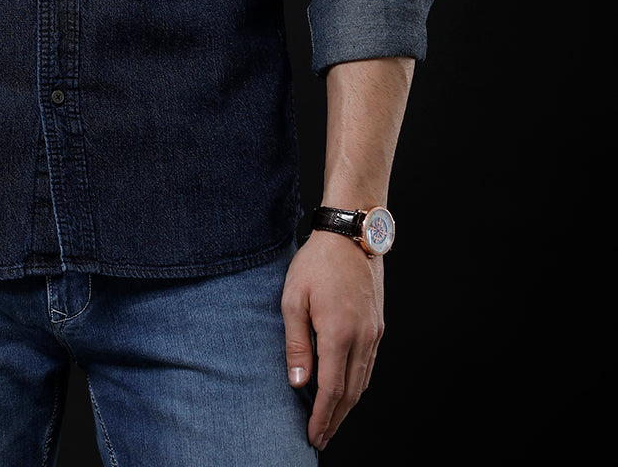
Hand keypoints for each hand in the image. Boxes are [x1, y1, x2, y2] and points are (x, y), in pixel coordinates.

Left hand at [281, 230, 384, 450]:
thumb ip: (296, 344)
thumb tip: (298, 383)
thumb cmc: (316, 262)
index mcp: (338, 334)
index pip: (331, 390)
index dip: (322, 418)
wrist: (350, 234)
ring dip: (347, 405)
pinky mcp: (378, 325)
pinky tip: (346, 389)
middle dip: (335, 420)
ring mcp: (374, 333)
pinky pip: (369, 365)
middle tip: (320, 438)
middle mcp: (362, 338)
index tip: (313, 436)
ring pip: (362, 382)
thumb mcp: (293, 299)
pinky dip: (357, 384)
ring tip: (330, 420)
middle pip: (350, 393)